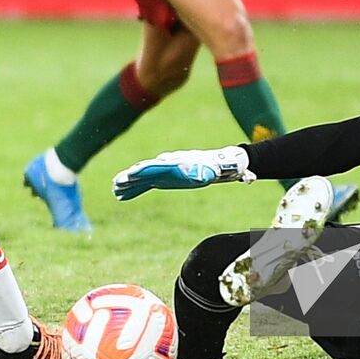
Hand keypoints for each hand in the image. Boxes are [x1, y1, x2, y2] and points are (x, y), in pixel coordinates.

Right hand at [113, 147, 254, 200]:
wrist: (221, 163)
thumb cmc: (224, 169)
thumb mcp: (229, 172)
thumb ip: (236, 174)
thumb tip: (245, 177)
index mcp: (183, 163)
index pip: (161, 166)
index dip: (147, 171)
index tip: (134, 175)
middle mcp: (171, 163)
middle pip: (148, 169)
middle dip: (133, 176)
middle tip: (117, 182)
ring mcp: (166, 170)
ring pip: (144, 176)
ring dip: (129, 183)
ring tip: (114, 188)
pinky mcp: (164, 177)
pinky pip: (145, 183)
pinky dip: (133, 189)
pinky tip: (121, 195)